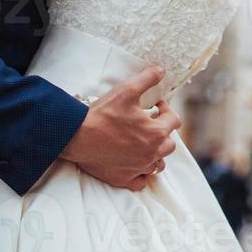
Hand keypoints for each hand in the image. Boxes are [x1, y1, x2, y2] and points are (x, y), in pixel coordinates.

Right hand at [59, 64, 181, 191]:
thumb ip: (147, 79)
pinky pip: (142, 181)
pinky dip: (142, 173)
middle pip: (170, 144)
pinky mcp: (124, 179)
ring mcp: (138, 168)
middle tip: (149, 124)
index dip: (166, 110)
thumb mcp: (126, 90)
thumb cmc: (103, 114)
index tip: (155, 106)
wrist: (77, 136)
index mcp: (156, 132)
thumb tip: (161, 70)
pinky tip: (135, 163)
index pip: (174, 121)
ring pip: (158, 164)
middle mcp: (151, 153)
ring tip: (144, 143)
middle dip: (163, 132)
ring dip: (156, 153)